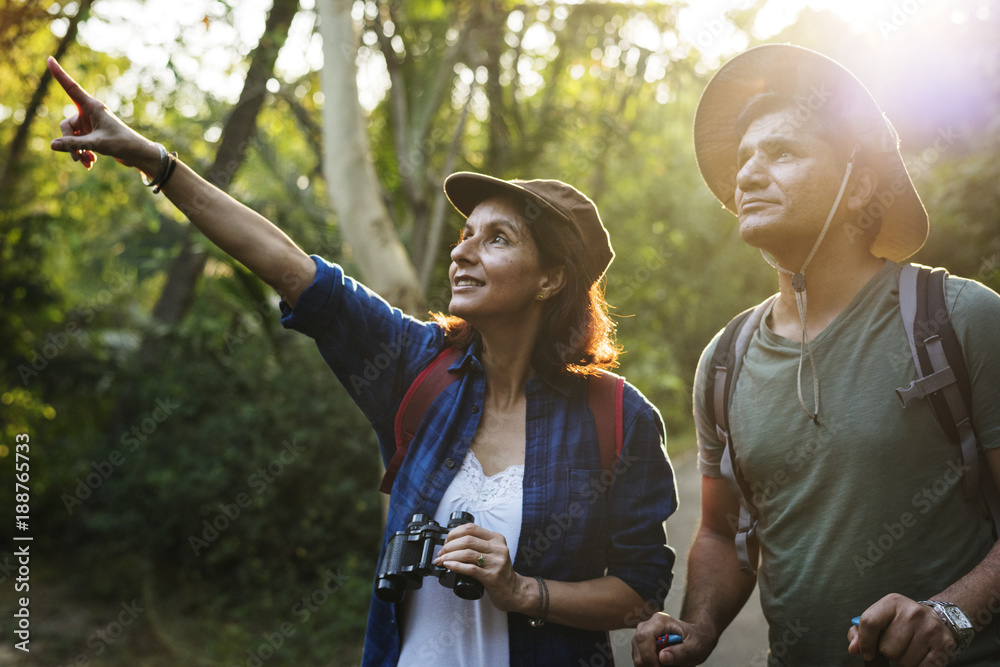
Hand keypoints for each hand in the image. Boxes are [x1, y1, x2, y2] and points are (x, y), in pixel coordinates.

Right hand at [46, 56, 158, 172]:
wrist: (137, 154)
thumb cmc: (122, 144)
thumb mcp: (97, 144)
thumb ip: (75, 145)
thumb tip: (53, 145)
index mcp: (92, 107)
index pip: (71, 88)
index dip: (59, 74)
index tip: (50, 58)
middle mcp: (89, 113)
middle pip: (66, 126)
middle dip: (69, 143)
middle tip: (77, 157)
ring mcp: (90, 124)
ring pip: (71, 137)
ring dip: (76, 151)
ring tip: (85, 162)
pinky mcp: (92, 134)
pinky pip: (78, 142)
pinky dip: (82, 152)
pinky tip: (90, 163)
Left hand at [432, 522, 530, 612]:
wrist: (513, 591)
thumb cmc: (499, 571)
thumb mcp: (494, 552)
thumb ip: (479, 544)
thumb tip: (452, 542)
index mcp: (496, 539)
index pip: (471, 528)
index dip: (454, 533)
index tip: (446, 541)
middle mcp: (498, 548)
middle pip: (467, 540)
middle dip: (449, 546)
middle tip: (441, 553)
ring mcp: (496, 562)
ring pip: (466, 554)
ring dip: (449, 556)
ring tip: (441, 560)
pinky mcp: (492, 576)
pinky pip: (470, 569)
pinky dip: (456, 566)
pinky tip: (448, 566)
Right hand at [632, 612, 715, 665]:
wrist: (697, 637)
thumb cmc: (697, 639)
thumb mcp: (694, 647)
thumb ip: (680, 652)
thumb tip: (662, 657)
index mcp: (661, 621)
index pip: (644, 636)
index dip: (648, 655)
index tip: (659, 666)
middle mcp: (648, 625)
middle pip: (638, 645)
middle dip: (649, 662)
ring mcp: (643, 634)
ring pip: (637, 654)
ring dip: (649, 664)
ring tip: (666, 663)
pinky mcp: (641, 644)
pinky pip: (639, 658)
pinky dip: (649, 664)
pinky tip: (661, 663)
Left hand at [848, 594, 957, 665]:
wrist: (937, 620)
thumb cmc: (902, 622)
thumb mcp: (881, 618)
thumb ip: (861, 632)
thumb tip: (854, 649)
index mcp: (893, 602)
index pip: (869, 622)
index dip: (864, 642)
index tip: (867, 653)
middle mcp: (913, 612)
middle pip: (887, 648)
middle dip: (889, 652)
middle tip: (898, 644)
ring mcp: (930, 629)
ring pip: (904, 661)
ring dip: (904, 660)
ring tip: (910, 648)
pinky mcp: (944, 645)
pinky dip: (918, 666)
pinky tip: (921, 655)